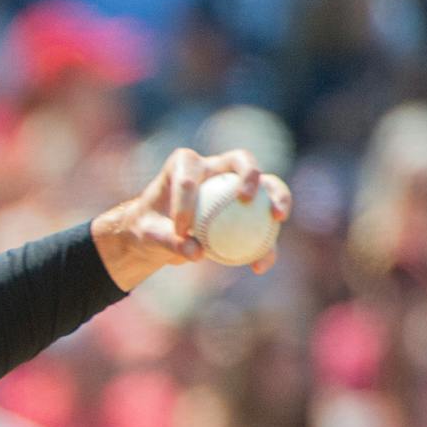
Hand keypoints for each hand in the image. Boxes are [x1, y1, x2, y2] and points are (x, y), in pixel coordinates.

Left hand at [91, 147, 291, 291]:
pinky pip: (261, 222)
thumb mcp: (148, 234)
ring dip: (278, 196)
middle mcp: (214, 166)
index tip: (180, 230)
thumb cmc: (148, 225)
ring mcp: (235, 183)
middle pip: (242, 160)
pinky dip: (263, 242)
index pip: (189, 177)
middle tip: (247, 198)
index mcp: (185, 164)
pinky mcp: (247, 206)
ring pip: (265, 184)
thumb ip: (168, 241)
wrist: (157, 233)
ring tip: (278, 218)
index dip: (186, 202)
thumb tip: (197, 253)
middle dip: (249, 173)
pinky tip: (260, 266)